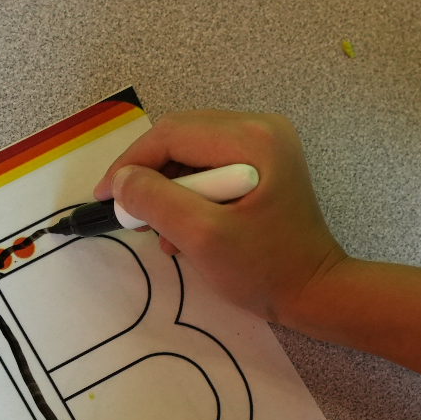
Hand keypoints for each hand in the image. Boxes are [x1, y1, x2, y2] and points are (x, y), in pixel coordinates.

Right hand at [95, 110, 346, 324]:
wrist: (317, 292)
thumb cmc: (265, 269)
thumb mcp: (203, 238)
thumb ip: (157, 201)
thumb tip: (122, 181)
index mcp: (252, 137)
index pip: (171, 134)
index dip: (130, 163)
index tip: (103, 197)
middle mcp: (261, 128)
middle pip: (180, 138)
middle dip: (149, 177)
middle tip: (131, 216)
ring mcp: (265, 144)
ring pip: (191, 154)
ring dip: (168, 190)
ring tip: (161, 232)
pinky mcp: (264, 163)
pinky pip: (209, 166)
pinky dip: (190, 194)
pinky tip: (185, 230)